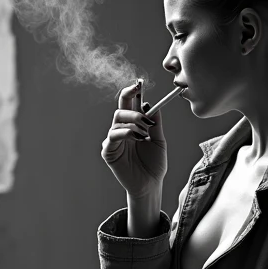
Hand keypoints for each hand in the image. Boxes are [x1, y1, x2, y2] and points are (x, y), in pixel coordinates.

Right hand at [101, 81, 167, 197]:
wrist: (151, 184)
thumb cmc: (154, 164)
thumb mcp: (159, 140)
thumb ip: (156, 122)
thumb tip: (153, 104)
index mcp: (133, 124)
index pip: (128, 103)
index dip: (131, 92)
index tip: (138, 84)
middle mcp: (121, 130)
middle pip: (121, 109)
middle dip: (133, 110)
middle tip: (147, 120)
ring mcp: (113, 140)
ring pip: (117, 120)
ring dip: (133, 123)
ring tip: (144, 135)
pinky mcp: (108, 151)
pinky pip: (112, 136)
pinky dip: (125, 133)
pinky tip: (136, 138)